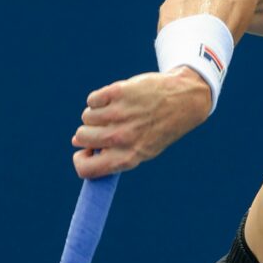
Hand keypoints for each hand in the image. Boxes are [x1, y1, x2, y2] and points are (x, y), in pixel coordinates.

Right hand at [72, 67, 211, 177]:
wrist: (184, 100)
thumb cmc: (159, 128)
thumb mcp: (142, 149)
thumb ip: (112, 153)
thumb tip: (78, 143)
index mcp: (127, 157)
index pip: (85, 169)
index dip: (81, 161)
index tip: (85, 152)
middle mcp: (121, 138)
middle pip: (81, 137)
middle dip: (88, 133)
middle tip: (106, 127)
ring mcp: (119, 114)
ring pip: (86, 117)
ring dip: (97, 114)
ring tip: (117, 112)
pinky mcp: (117, 92)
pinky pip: (92, 100)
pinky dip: (100, 99)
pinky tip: (116, 100)